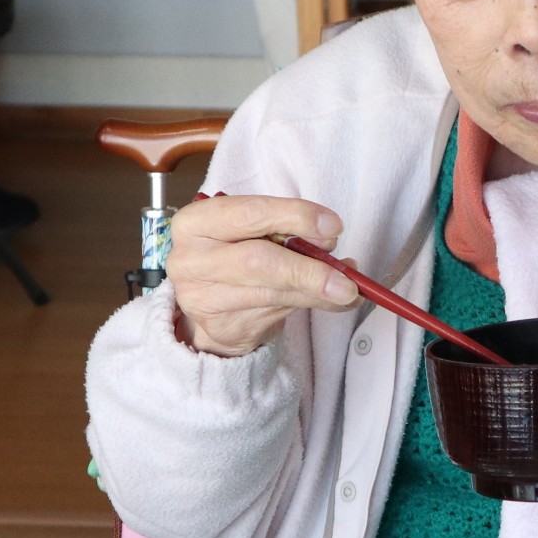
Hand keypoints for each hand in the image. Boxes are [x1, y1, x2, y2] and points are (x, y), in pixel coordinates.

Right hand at [167, 195, 359, 357]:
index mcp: (197, 220)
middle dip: (308, 266)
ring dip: (316, 291)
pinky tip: (331, 302)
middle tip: (345, 275)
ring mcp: (200, 296)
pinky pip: (276, 314)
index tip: (332, 226)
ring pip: (271, 292)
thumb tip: (329, 239)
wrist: (212, 309)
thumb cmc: (235, 259)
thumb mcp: (254, 234)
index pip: (250, 212)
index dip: (295, 216)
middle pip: (257, 259)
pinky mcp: (218, 325)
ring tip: (346, 290)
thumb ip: (286, 232)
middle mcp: (191, 258)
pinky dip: (312, 306)